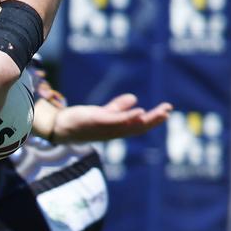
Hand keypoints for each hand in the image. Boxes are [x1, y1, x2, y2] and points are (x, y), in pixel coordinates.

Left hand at [51, 94, 172, 142]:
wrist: (61, 127)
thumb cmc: (82, 122)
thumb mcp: (103, 114)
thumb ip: (118, 108)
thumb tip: (134, 99)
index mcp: (118, 129)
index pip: (140, 125)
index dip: (154, 119)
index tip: (166, 110)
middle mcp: (115, 131)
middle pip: (139, 127)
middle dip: (155, 120)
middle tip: (168, 110)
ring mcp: (107, 128)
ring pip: (132, 126)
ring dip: (148, 119)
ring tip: (162, 111)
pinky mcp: (97, 122)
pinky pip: (116, 121)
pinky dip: (129, 117)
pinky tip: (140, 111)